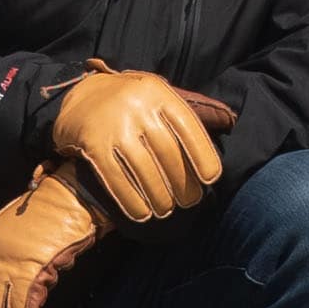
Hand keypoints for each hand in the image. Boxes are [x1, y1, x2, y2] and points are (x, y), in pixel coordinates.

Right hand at [44, 67, 238, 226]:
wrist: (78, 93)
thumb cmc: (130, 100)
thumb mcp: (158, 95)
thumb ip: (187, 111)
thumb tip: (230, 121)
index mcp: (158, 93)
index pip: (188, 127)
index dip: (202, 156)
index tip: (210, 179)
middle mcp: (137, 106)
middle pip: (167, 153)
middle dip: (182, 184)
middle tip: (189, 202)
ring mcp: (113, 125)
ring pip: (144, 170)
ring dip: (158, 197)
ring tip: (165, 210)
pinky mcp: (92, 143)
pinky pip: (116, 178)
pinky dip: (130, 200)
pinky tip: (141, 213)